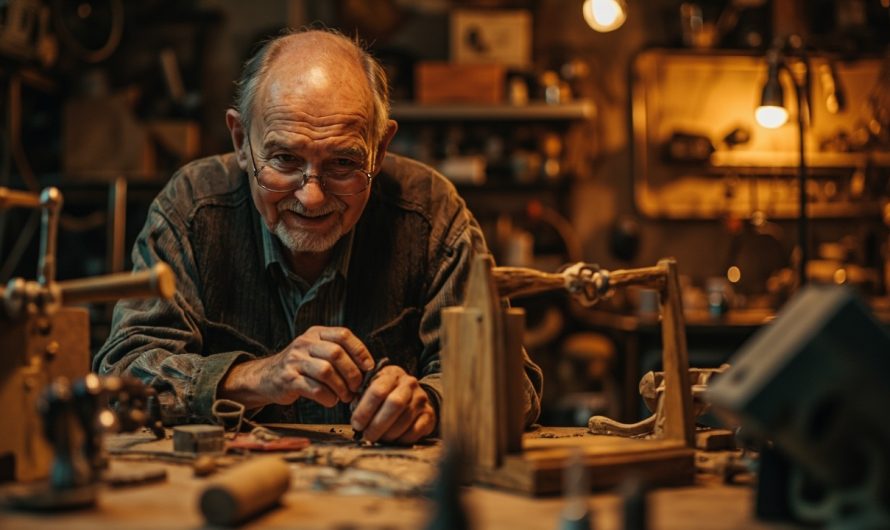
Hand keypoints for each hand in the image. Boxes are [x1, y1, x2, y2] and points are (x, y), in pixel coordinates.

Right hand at [220, 326, 374, 408]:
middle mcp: (304, 343)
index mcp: (316, 333)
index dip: (359, 351)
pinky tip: (330, 401)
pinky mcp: (287, 379)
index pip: (343, 334)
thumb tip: (369, 369)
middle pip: (336, 353)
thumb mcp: (317, 351)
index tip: (368, 367)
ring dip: (341, 387)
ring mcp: (294, 361)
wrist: (267, 377)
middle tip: (357, 387)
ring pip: (326, 371)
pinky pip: (314, 388)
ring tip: (345, 396)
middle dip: (352, 373)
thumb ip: (339, 354)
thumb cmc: (301, 366)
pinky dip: (328, 398)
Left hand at [350, 365, 435, 444]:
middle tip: (367, 436)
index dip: (365, 410)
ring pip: (405, 419)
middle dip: (377, 424)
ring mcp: (421, 398)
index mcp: (391, 374)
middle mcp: (409, 383)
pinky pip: (415, 430)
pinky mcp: (429, 414)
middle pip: (395, 404)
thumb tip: (357, 421)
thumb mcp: (372, 389)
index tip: (357, 424)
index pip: (378, 390)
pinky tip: (393, 440)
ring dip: (388, 434)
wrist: (412, 396)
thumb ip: (362, 400)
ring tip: (378, 438)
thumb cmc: (385, 395)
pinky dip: (401, 439)